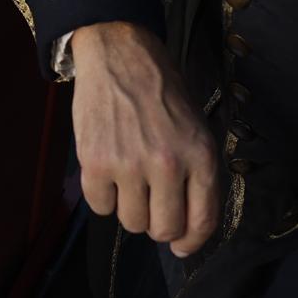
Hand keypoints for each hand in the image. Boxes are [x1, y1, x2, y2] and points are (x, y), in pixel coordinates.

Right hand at [70, 21, 220, 252]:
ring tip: (128, 175)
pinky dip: (103, 195)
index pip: (202, 221)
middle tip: (150, 201)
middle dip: (157, 223)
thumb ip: (197, 176)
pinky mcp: (95, 161)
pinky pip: (100, 207)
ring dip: (129, 206)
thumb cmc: (161, 92)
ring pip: (131, 222)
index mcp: (200, 154)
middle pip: (164, 229)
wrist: (119, 53)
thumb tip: (184, 233)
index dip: (191, 242)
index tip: (180, 245)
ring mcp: (129, 164)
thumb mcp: (196, 127)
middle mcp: (167, 163)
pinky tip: (107, 168)